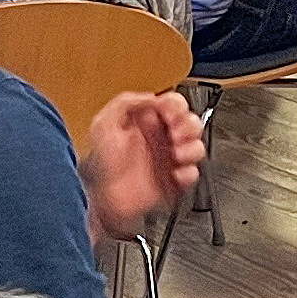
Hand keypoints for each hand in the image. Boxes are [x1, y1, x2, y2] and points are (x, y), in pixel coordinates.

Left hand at [80, 90, 204, 241]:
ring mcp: (168, 160)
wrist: (101, 199)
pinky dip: (188, 173)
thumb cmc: (99, 165)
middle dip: (188, 126)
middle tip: (176, 135)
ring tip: (176, 154)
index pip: (173, 104)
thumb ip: (125, 103)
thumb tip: (150, 97)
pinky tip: (174, 174)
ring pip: (196, 147)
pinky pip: (192, 174)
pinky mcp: (174, 183)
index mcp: (147, 121)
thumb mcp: (104, 123)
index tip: (170, 114)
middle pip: (191, 123)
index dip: (177, 106)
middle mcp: (160, 139)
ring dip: (191, 149)